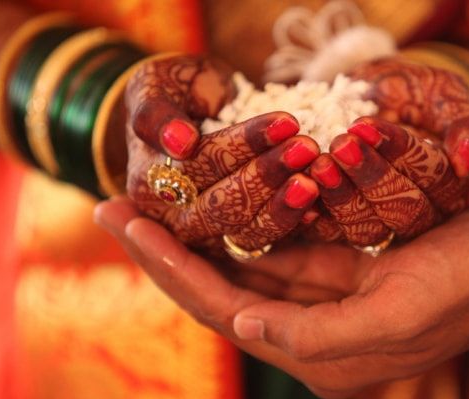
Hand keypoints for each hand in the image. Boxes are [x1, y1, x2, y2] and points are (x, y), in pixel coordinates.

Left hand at [94, 198, 468, 398]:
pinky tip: (210, 214)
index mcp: (321, 357)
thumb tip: (245, 328)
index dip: (177, 271)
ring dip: (197, 243)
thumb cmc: (463, 288)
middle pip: (224, 296)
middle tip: (116, 210)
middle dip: (169, 255)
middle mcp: (312, 337)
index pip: (229, 313)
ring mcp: (323, 305)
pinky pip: (277, 257)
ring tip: (147, 209)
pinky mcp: (338, 276)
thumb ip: (317, 334)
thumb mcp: (397, 315)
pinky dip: (242, 236)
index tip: (132, 226)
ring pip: (244, 275)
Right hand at [125, 55, 320, 253]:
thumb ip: (156, 112)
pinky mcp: (239, 242)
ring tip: (316, 177)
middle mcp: (176, 221)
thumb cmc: (176, 94)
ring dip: (285, 205)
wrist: (196, 114)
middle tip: (308, 148)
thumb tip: (179, 143)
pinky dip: (294, 225)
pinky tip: (319, 206)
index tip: (286, 121)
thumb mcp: (155, 86)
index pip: (200, 167)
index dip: (244, 144)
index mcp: (149, 186)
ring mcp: (209, 239)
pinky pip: (269, 242)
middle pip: (223, 206)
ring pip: (247, 232)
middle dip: (268, 176)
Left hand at [303, 58, 468, 246]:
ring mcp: (383, 225)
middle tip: (340, 145)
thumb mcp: (446, 94)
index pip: (434, 176)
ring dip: (340, 197)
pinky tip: (296, 190)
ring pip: (368, 227)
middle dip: (370, 176)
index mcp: (453, 186)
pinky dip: (313, 216)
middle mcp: (422, 214)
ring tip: (317, 164)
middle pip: (403, 208)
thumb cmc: (414, 92)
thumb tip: (465, 161)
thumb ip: (467, 122)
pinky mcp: (346, 230)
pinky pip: (331, 235)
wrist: (371, 99)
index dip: (400, 152)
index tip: (365, 126)